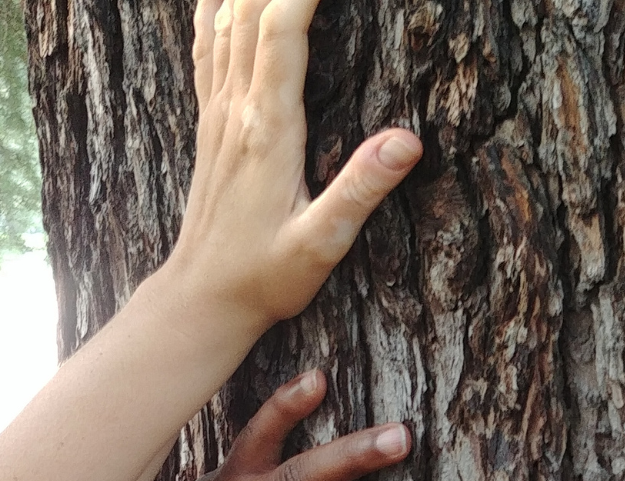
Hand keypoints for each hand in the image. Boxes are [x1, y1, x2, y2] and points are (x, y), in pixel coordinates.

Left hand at [164, 0, 421, 334]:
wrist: (204, 296)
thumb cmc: (265, 276)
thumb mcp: (323, 243)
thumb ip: (361, 190)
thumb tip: (408, 141)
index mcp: (268, 129)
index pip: (282, 27)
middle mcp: (236, 110)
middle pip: (248, 9)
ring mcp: (216, 115)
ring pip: (221, 19)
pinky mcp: (209, 127)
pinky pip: (206, 48)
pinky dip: (216, 11)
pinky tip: (223, 0)